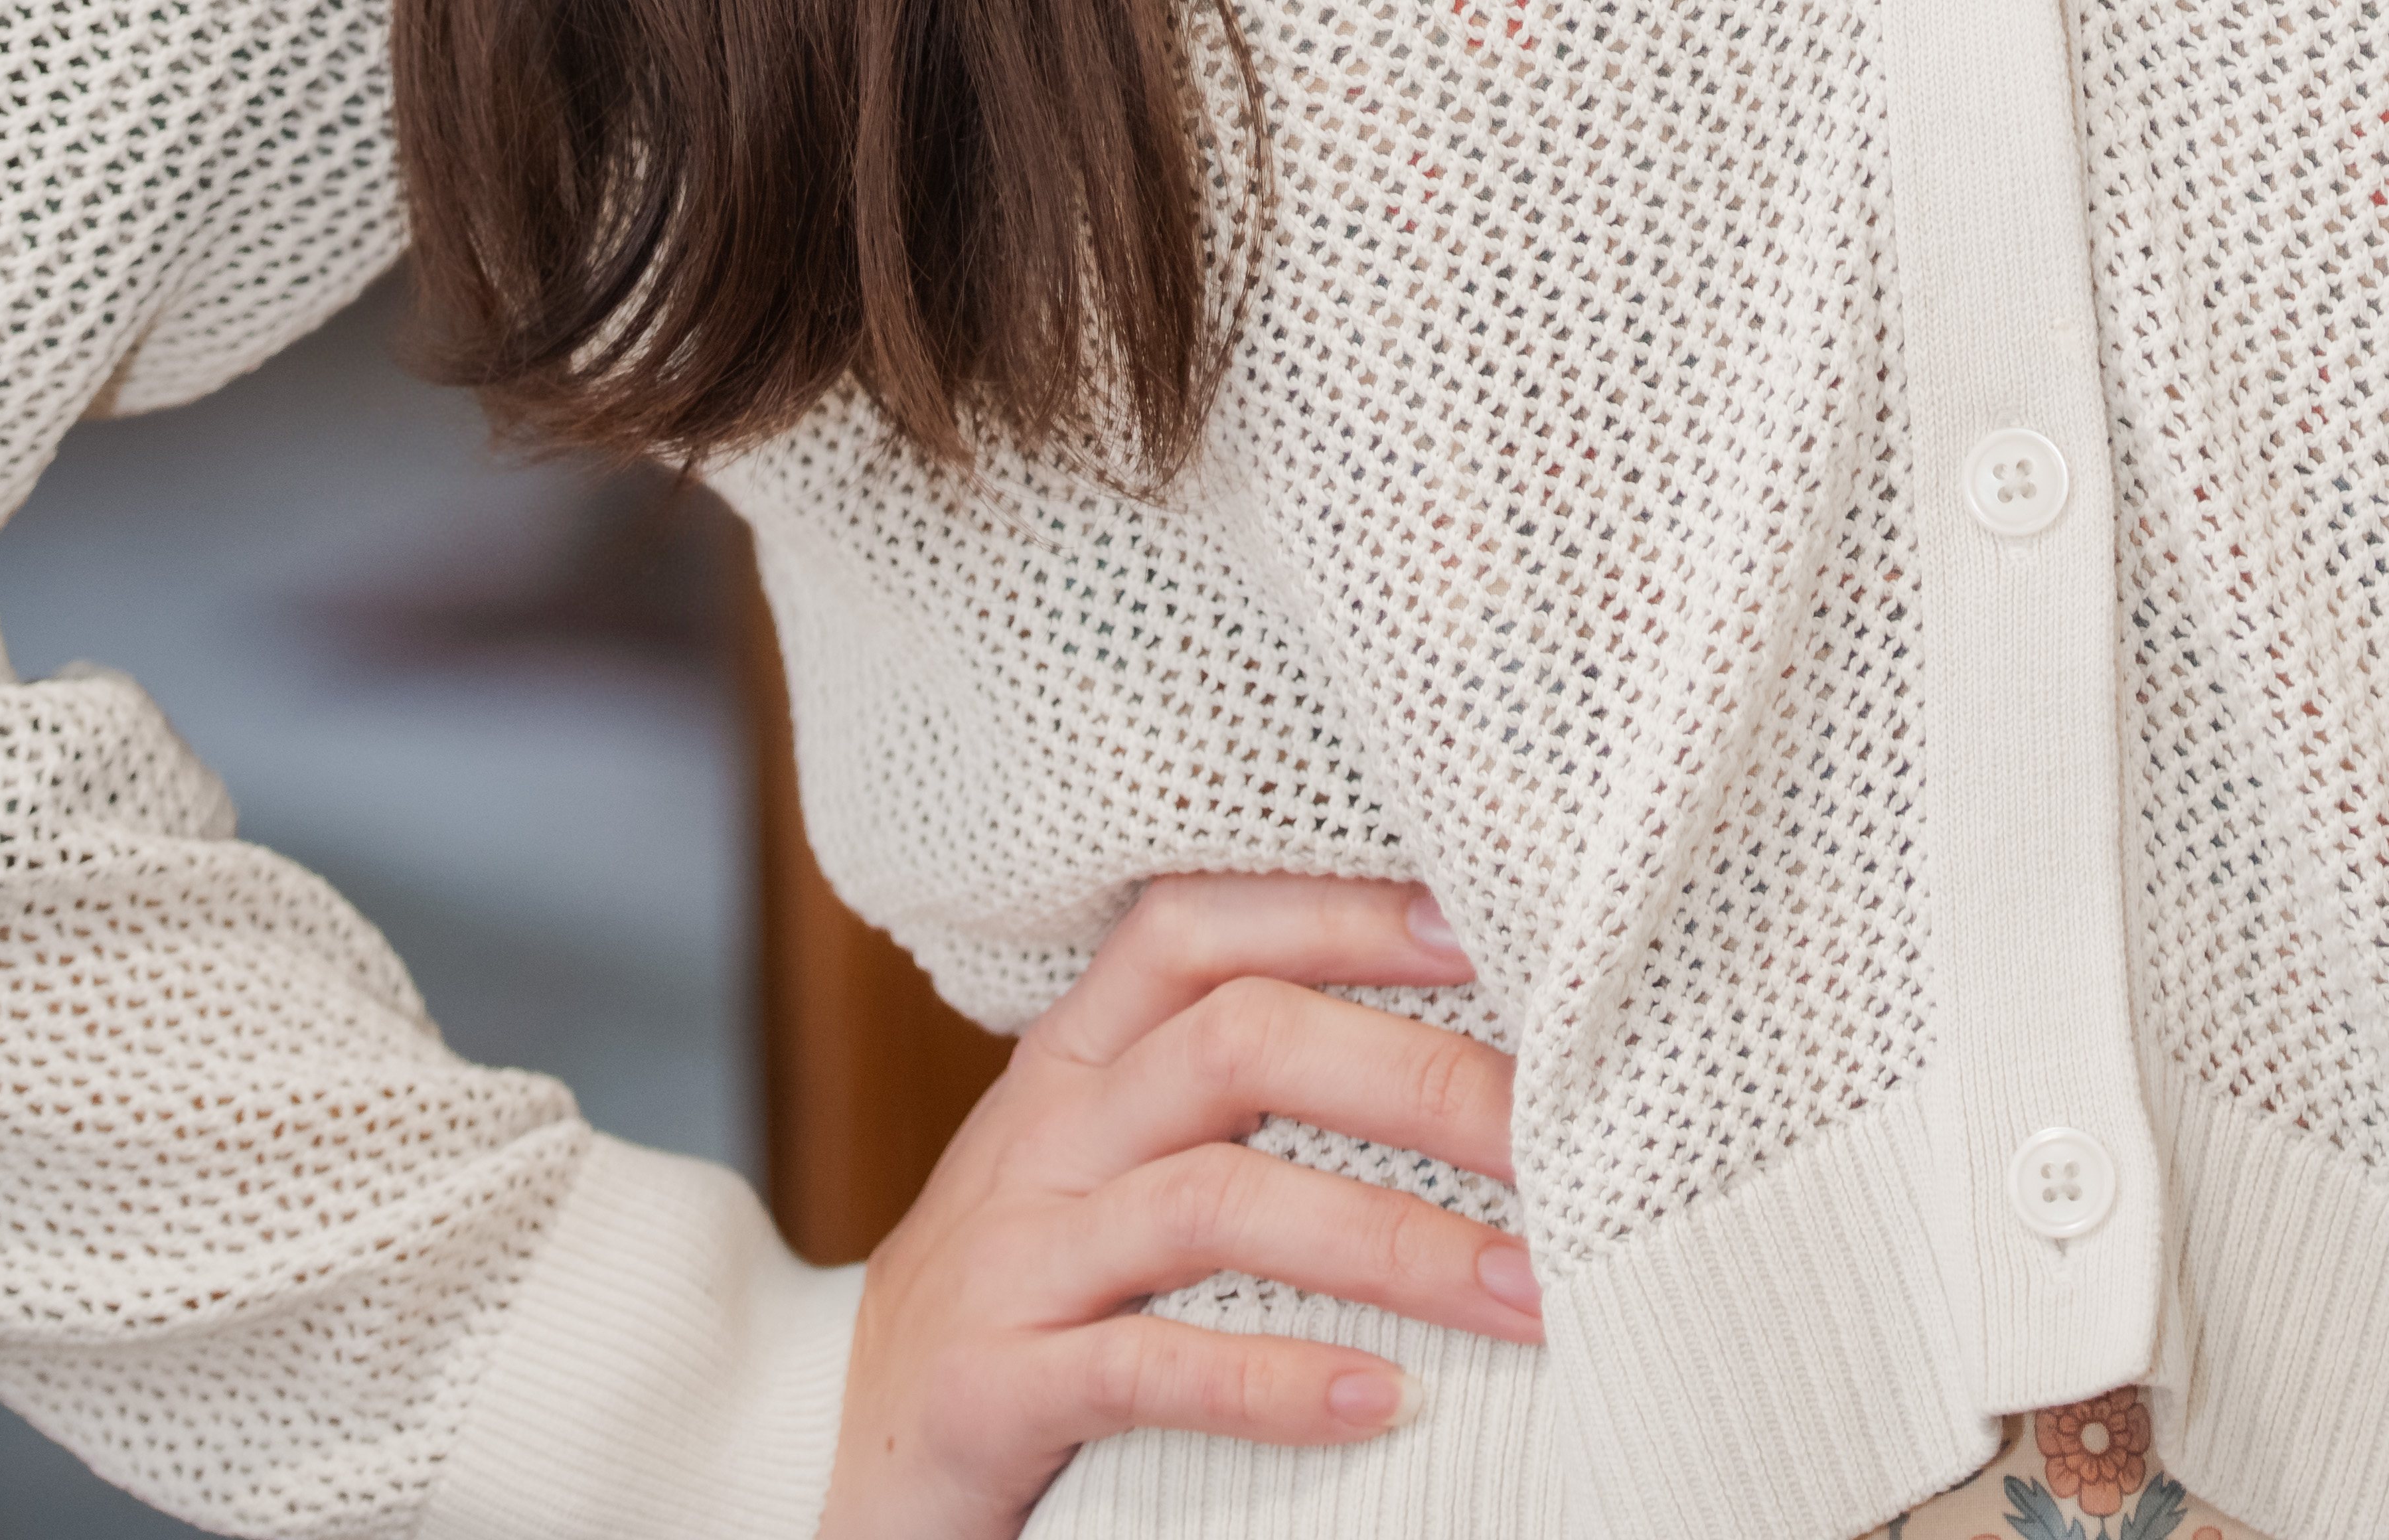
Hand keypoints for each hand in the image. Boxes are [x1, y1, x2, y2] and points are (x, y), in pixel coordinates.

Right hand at [815, 872, 1539, 1538]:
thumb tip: (1451, 1062)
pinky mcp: (988, 1389)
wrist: (829, 1474)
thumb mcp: (1105, 1177)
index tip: (1484, 933)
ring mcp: (1010, 1261)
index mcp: (1074, 1063)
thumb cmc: (1022, 1308)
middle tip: (1559, 1132)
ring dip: (1391, 1241)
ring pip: (1216, 1199)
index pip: (1200, 926)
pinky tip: (1383, 1401)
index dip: (1340, 913)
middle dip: (1415, 1076)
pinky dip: (1273, 1381)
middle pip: (1240, 1042)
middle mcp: (1042, 1137)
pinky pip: (1147, 1368)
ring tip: (1527, 1290)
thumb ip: (1224, 1108)